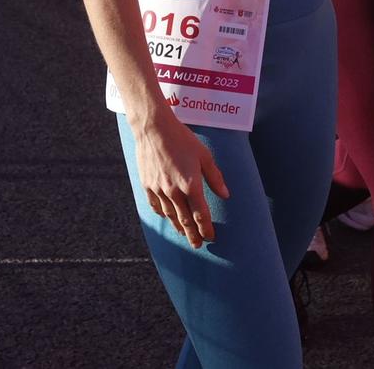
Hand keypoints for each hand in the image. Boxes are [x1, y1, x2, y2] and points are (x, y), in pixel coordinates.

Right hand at [131, 109, 229, 248]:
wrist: (153, 129)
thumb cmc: (182, 139)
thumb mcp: (204, 155)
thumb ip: (215, 177)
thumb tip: (226, 195)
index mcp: (191, 184)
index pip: (201, 214)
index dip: (206, 228)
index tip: (211, 237)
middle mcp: (174, 191)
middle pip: (185, 220)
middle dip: (193, 234)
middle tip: (198, 244)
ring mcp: (159, 190)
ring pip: (170, 216)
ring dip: (178, 227)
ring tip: (185, 235)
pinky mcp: (147, 186)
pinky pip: (156, 206)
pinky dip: (163, 215)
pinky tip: (167, 218)